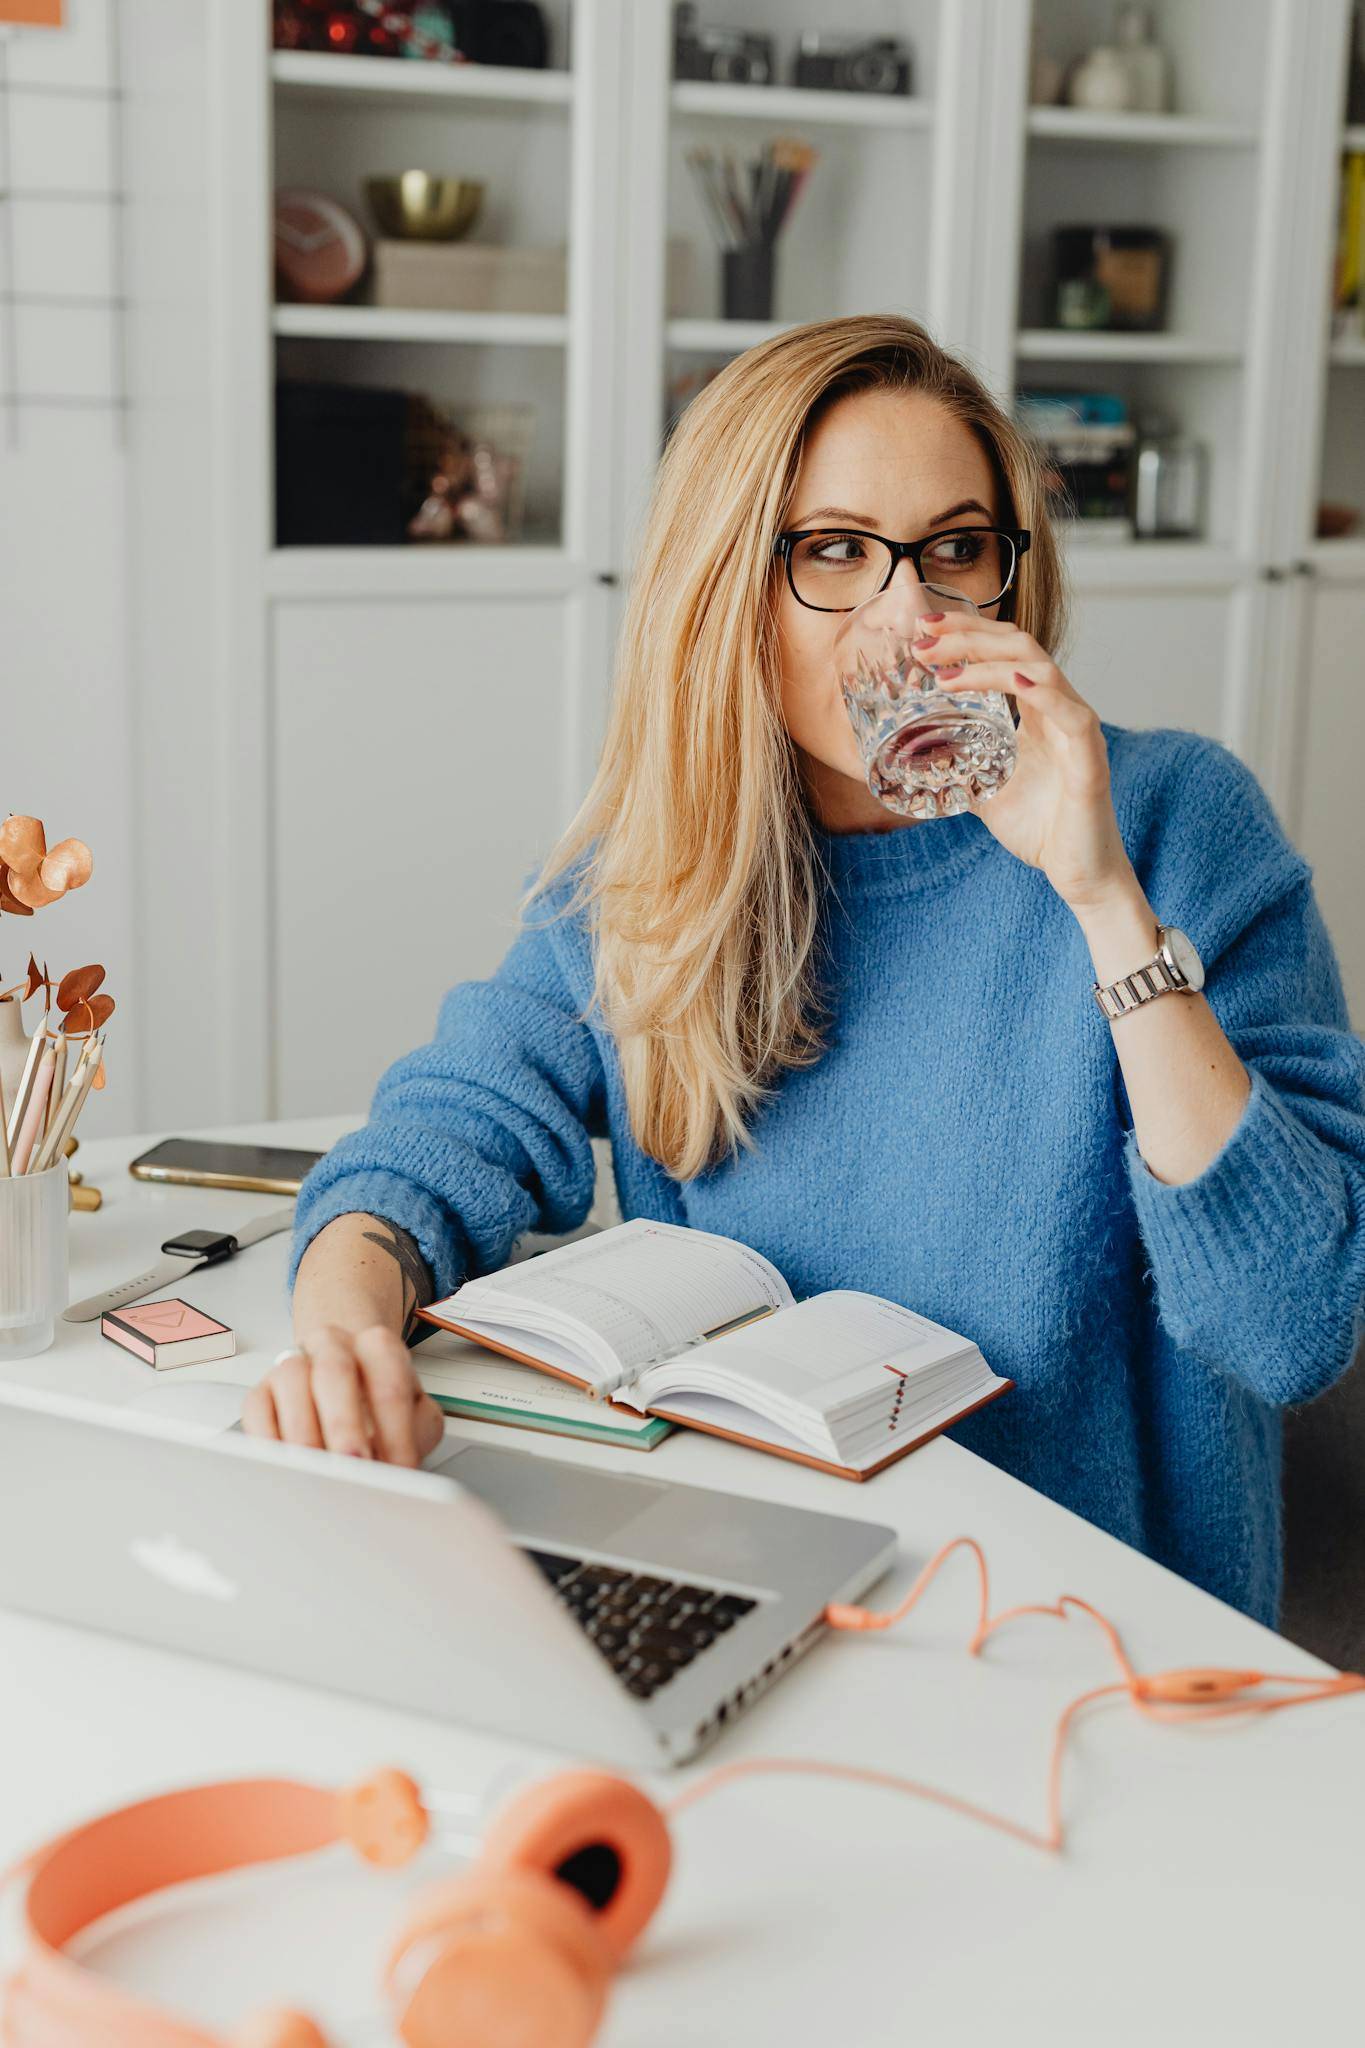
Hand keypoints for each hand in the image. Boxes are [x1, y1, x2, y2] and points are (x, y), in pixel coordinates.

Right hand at [242, 1324, 444, 1466]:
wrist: (346, 1379)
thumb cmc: (380, 1403)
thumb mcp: (415, 1414)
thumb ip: (416, 1434)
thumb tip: (400, 1467)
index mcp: (378, 1346)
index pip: (390, 1383)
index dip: (396, 1430)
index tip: (399, 1469)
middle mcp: (334, 1345)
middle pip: (336, 1372)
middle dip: (344, 1423)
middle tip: (354, 1464)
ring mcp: (294, 1362)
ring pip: (291, 1379)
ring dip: (304, 1429)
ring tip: (317, 1471)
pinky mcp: (262, 1389)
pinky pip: (257, 1407)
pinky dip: (268, 1437)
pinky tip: (283, 1464)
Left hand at [912, 613, 1134, 911]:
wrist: (1081, 875)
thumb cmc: (1043, 832)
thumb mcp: (986, 793)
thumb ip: (961, 771)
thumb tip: (919, 765)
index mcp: (1039, 714)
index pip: (1005, 655)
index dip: (967, 636)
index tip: (924, 630)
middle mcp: (1061, 711)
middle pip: (1020, 647)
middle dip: (970, 635)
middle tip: (924, 635)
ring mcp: (1078, 730)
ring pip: (1041, 670)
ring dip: (989, 663)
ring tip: (944, 670)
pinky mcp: (1090, 758)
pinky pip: (1072, 713)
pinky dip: (1042, 692)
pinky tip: (1013, 682)